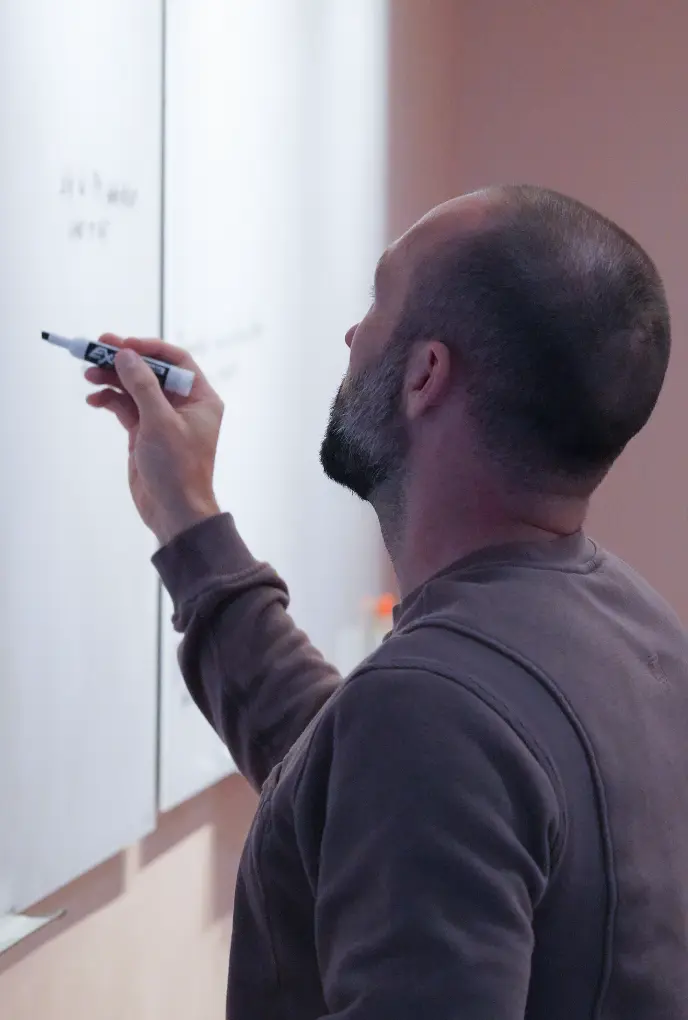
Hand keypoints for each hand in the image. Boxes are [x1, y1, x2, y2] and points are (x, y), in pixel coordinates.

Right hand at [85, 334, 222, 544]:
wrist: (174, 511)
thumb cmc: (178, 468)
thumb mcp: (160, 422)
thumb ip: (142, 386)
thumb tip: (125, 355)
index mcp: (200, 399)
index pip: (176, 361)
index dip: (149, 348)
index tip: (123, 343)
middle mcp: (183, 405)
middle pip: (150, 371)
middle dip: (123, 361)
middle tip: (95, 349)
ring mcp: (162, 418)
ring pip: (134, 388)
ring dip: (111, 379)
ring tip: (89, 375)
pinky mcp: (144, 433)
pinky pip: (125, 407)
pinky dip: (109, 400)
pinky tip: (94, 398)